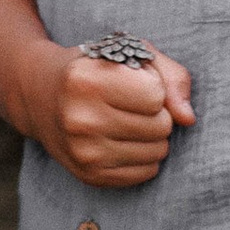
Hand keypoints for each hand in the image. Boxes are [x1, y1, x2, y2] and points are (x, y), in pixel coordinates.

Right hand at [27, 43, 195, 187]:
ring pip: (157, 152)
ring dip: (152, 136)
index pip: (156, 95)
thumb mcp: (131, 53)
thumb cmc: (96, 69)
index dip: (152, 86)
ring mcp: (83, 152)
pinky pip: (145, 173)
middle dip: (156, 113)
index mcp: (86, 81)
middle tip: (130, 104)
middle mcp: (80, 119)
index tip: (131, 81)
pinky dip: (143, 157)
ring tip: (126, 121)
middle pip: (160, 126)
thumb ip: (170, 76)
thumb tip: (188, 118)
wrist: (40, 95)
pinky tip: (122, 140)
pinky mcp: (89, 176)